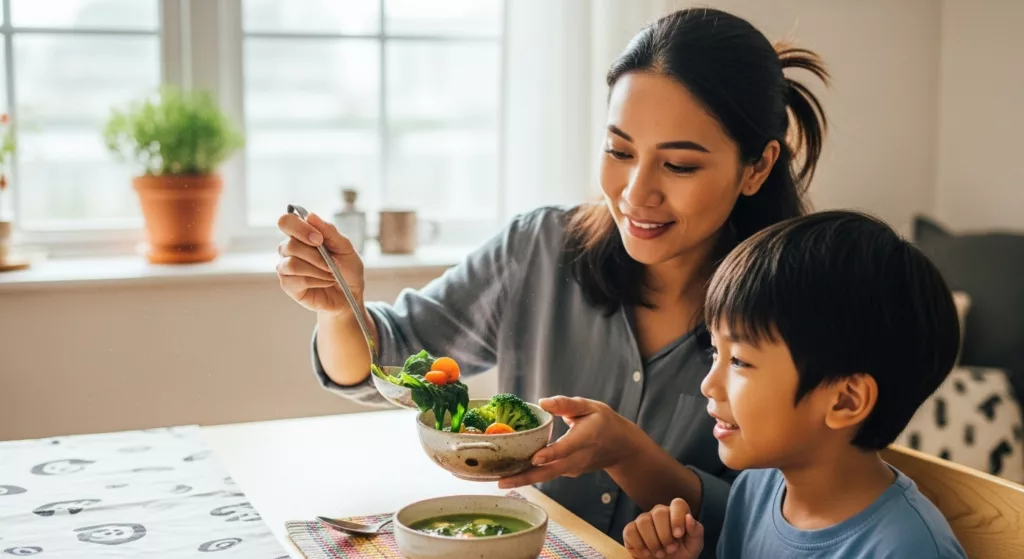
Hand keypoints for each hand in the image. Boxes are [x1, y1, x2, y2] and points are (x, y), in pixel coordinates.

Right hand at [276, 211, 364, 312]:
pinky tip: (326, 282)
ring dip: (318, 269)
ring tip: (331, 274)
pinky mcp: (288, 285)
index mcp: (301, 234)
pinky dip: (317, 280)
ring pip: (292, 264)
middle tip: (332, 263)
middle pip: (290, 245)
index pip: (287, 221)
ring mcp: (286, 267)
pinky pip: (297, 280)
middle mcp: (289, 248)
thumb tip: (310, 215)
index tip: (319, 239)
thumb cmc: (347, 269)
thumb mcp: (345, 247)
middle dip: (316, 255)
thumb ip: (329, 231)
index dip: (301, 228)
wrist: (350, 295)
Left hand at [498, 396, 639, 488]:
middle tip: (501, 481)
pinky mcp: (567, 472)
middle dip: (526, 478)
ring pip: (546, 476)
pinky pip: (547, 474)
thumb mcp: (590, 406)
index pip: (567, 448)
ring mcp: (573, 469)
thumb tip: (542, 402)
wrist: (621, 447)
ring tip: (500, 480)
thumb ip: (566, 404)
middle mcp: (578, 458)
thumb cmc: (604, 422)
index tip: (535, 458)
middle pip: (550, 471)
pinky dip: (530, 475)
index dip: (551, 454)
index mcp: (586, 438)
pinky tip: (511, 473)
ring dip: (524, 479)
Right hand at [623, 499, 703, 558]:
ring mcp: (644, 520)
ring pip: (644, 521)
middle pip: (659, 512)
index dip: (677, 518)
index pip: (677, 503)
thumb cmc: (681, 554)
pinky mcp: (631, 530)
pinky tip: (646, 552)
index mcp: (677, 513)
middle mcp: (660, 513)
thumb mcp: (694, 545)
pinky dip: (639, 544)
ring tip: (660, 554)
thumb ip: (696, 531)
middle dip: (665, 534)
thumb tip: (688, 518)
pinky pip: (630, 530)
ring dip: (653, 541)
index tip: (678, 535)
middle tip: (670, 549)